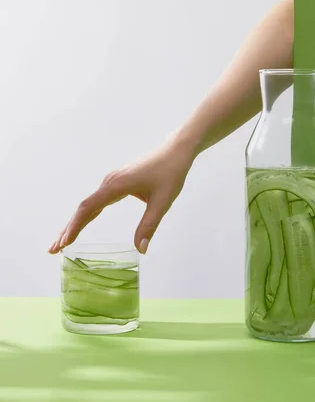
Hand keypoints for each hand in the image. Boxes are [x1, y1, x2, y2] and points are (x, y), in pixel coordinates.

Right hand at [48, 138, 193, 254]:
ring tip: (62, 242)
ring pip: (88, 205)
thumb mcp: (163, 202)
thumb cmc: (170, 173)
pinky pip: (96, 201)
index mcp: (117, 186)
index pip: (89, 208)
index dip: (75, 226)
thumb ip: (149, 225)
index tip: (63, 242)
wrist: (175, 151)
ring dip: (74, 223)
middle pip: (83, 208)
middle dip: (68, 229)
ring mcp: (111, 182)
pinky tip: (81, 225)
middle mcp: (109, 183)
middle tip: (53, 250)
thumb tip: (140, 249)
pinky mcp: (116, 183)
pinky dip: (86, 215)